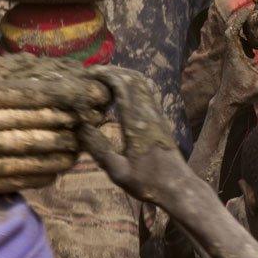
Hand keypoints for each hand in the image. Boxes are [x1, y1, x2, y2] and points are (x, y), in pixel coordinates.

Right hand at [77, 67, 191, 206]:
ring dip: (124, 76)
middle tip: (92, 73)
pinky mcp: (160, 119)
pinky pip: (147, 93)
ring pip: (143, 84)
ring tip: (103, 79)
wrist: (178, 186)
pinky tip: (120, 93)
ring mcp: (157, 114)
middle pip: (134, 79)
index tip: (88, 72)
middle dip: (113, 71)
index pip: (123, 86)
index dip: (106, 74)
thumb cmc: (147, 182)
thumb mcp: (117, 171)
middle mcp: (149, 112)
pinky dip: (133, 85)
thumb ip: (98, 148)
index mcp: (137, 121)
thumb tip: (79, 126)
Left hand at [218, 9, 257, 106]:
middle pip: (230, 27)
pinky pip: (234, 42)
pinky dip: (242, 39)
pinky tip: (253, 49)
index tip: (250, 8)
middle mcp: (229, 50)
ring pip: (231, 34)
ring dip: (240, 27)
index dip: (240, 17)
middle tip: (253, 9)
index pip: (233, 30)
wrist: (226, 102)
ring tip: (254, 24)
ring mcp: (229, 54)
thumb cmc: (242, 93)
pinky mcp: (230, 58)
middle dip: (240, 16)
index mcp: (234, 53)